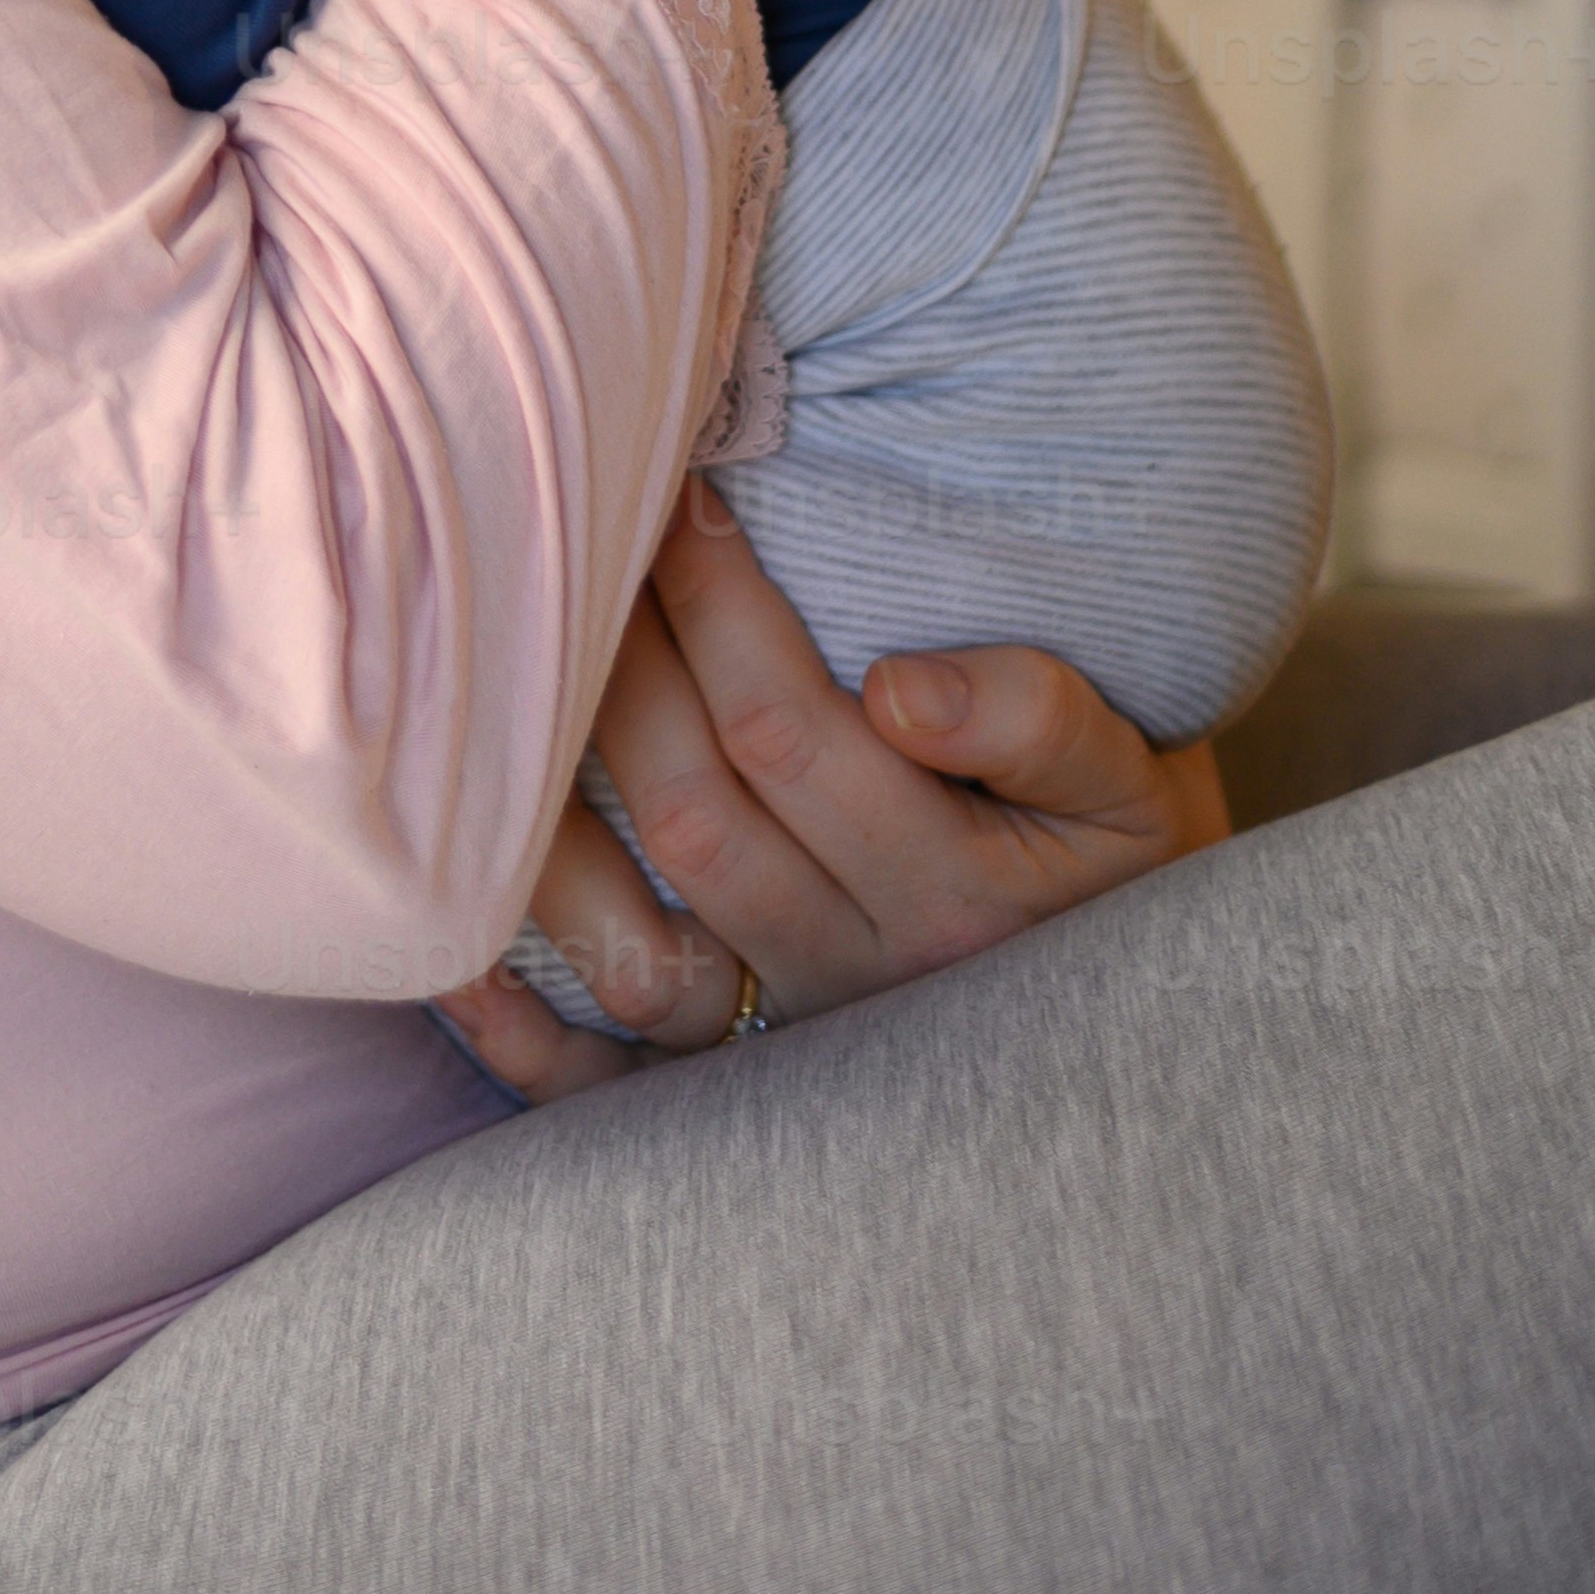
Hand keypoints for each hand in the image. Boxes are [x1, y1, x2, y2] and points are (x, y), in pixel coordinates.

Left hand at [433, 478, 1231, 1102]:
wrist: (1147, 1022)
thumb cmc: (1111, 852)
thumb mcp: (1131, 775)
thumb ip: (1039, 719)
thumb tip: (899, 691)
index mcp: (963, 899)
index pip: (793, 732)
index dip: (717, 604)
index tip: (679, 488)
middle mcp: (867, 987)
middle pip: (697, 812)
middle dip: (626, 662)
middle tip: (579, 537)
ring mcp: (793, 1053)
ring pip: (635, 936)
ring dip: (551, 813)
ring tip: (507, 674)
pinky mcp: (740, 1105)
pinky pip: (608, 1095)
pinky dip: (519, 1037)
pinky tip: (447, 952)